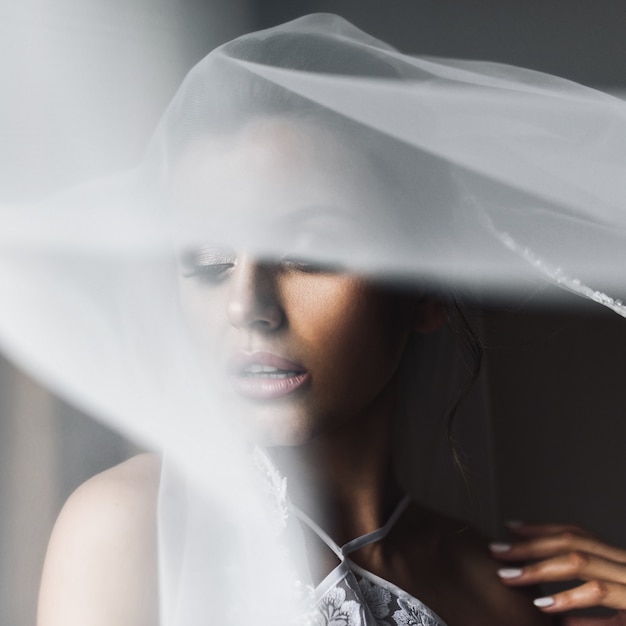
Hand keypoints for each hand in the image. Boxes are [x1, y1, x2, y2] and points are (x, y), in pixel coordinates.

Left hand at [489, 521, 625, 616]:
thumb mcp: (618, 617)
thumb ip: (587, 615)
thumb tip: (549, 612)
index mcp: (618, 562)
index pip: (575, 533)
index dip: (541, 529)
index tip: (509, 527)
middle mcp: (624, 564)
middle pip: (571, 543)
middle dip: (529, 545)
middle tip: (497, 551)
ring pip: (579, 562)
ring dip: (539, 568)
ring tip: (509, 576)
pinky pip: (598, 592)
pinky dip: (568, 597)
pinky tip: (543, 604)